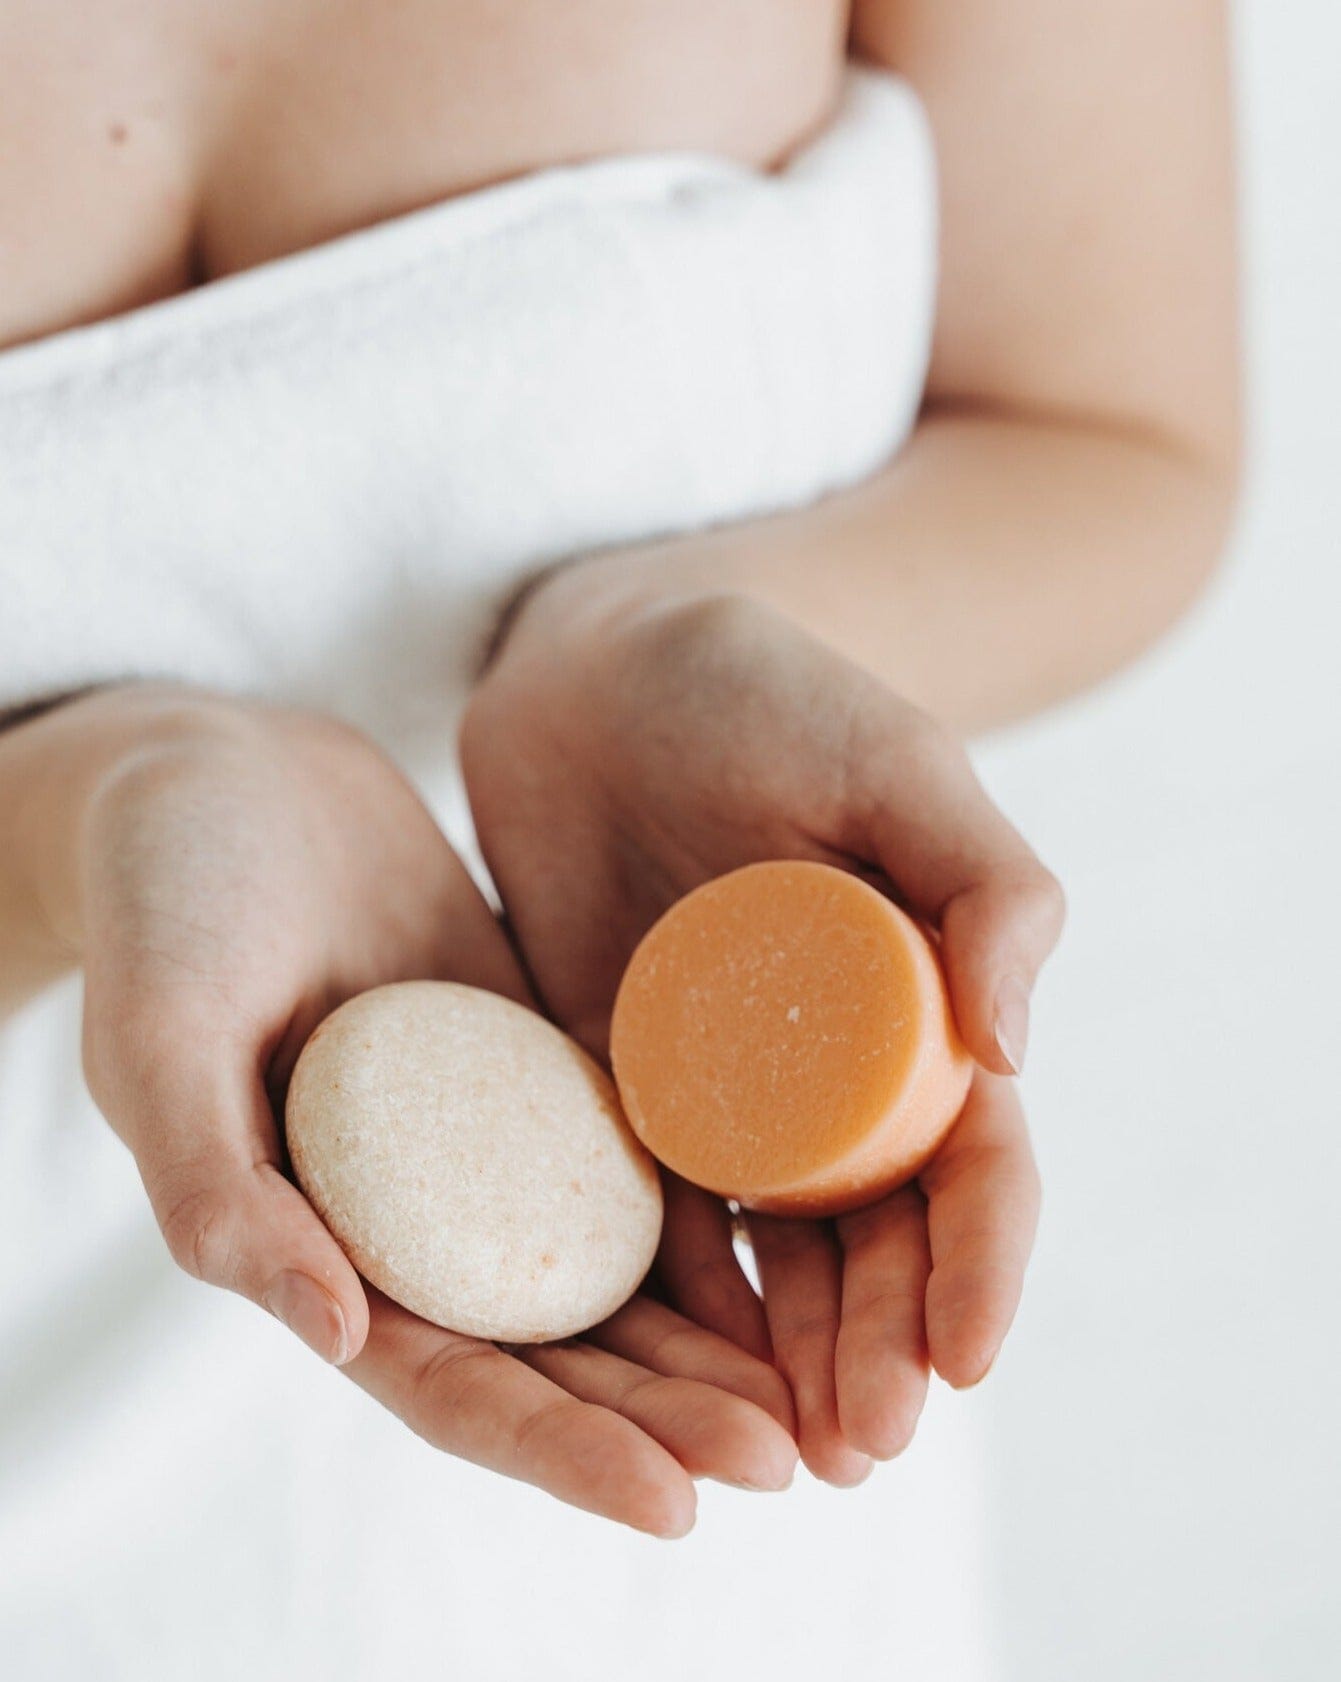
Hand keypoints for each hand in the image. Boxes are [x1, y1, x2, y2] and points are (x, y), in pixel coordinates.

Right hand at [43, 686, 794, 1533]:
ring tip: (816, 1388)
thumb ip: (220, 1190)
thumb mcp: (161, 1040)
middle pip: (557, 1355)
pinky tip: (794, 1239)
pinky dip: (706, 1213)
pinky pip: (633, 1156)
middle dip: (665, 1420)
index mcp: (319, 1249)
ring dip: (707, 1344)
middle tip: (786, 1460)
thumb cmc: (166, 907)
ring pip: (612, 1274)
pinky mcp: (540, 1068)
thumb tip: (337, 1336)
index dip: (558, 1453)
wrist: (230, 779)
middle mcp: (418, 1221)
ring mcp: (490, 1146)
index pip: (450, 1388)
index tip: (674, 1504)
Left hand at [461, 571, 1063, 1480]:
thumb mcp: (896, 766)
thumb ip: (989, 885)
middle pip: (871, 1236)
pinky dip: (669, 1295)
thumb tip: (1017, 1053)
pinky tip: (667, 1373)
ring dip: (784, 1359)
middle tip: (865, 1450)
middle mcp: (825, 1070)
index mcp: (918, 1009)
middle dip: (880, 1347)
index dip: (980, 1263)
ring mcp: (720, 1087)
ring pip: (768, 1251)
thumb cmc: (763, 694)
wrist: (596, 668)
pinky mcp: (616, 1082)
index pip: (971, 1161)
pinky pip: (646, 1206)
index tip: (968, 1359)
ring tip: (783, 1456)